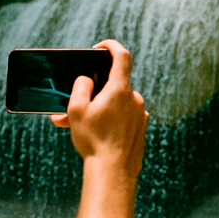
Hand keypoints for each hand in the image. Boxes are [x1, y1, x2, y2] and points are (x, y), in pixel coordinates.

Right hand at [51, 39, 147, 175]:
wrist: (113, 171)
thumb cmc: (93, 140)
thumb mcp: (77, 110)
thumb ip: (81, 87)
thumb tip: (87, 79)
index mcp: (120, 89)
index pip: (121, 55)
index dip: (111, 46)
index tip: (100, 47)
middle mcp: (134, 98)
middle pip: (114, 84)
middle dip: (95, 90)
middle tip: (77, 102)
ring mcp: (140, 113)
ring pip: (117, 103)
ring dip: (100, 108)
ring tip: (79, 124)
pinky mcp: (141, 128)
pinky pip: (124, 116)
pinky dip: (110, 119)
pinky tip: (96, 133)